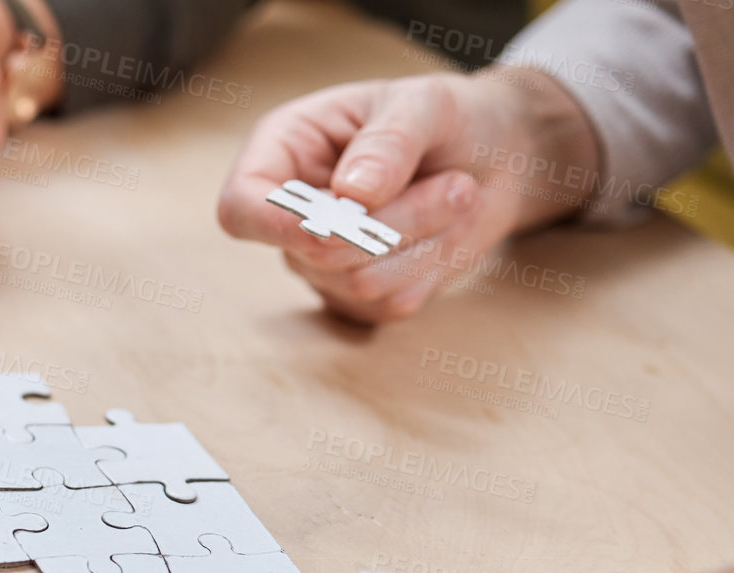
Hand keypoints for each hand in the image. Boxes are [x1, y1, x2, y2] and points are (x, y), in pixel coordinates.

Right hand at [216, 68, 596, 322]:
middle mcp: (289, 213)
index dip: (275, 224)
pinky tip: (442, 232)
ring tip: (457, 194)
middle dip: (392, 225)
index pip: (240, 208)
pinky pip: (387, 305)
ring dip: (423, 242)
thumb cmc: (446, 118)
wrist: (492, 157)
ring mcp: (318, 262)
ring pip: (356, 282)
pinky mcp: (357, 297)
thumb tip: (350, 194)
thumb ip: (388, 143)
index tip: (329, 223)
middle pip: (314, 252)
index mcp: (282, 152)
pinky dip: (431, 269)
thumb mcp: (425, 105)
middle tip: (456, 184)